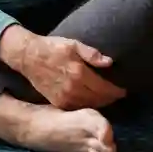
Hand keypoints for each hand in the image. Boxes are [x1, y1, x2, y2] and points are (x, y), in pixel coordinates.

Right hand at [0, 27, 124, 110]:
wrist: (29, 56)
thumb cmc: (52, 47)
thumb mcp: (73, 44)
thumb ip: (92, 54)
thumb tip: (109, 62)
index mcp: (79, 73)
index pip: (104, 88)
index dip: (116, 91)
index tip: (123, 90)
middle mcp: (73, 88)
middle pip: (99, 99)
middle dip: (110, 98)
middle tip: (117, 95)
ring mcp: (65, 97)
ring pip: (89, 106)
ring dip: (100, 104)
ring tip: (106, 98)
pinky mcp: (57, 102)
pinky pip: (78, 107)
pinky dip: (87, 106)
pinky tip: (91, 101)